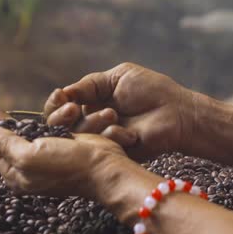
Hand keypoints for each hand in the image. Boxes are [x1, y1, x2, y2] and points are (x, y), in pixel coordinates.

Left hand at [0, 104, 128, 197]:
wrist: (104, 169)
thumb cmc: (68, 165)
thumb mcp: (30, 155)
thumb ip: (6, 145)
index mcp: (15, 173)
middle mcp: (26, 169)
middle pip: (0, 145)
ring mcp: (41, 160)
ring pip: (16, 139)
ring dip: (4, 123)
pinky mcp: (56, 150)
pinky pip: (34, 135)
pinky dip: (24, 124)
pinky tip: (21, 118)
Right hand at [44, 62, 205, 160]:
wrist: (177, 111)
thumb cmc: (151, 90)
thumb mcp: (117, 78)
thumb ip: (89, 85)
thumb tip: (62, 93)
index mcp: (90, 104)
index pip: (61, 107)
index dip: (55, 104)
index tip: (60, 96)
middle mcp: (92, 123)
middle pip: (61, 127)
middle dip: (61, 118)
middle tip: (72, 110)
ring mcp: (101, 141)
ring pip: (78, 138)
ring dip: (93, 124)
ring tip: (112, 114)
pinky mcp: (114, 156)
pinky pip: (100, 149)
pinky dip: (114, 136)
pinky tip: (131, 133)